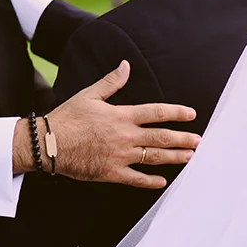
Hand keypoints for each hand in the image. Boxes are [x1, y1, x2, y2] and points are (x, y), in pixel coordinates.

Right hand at [27, 61, 200, 188]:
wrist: (48, 143)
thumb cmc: (67, 117)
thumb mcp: (89, 94)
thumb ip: (111, 82)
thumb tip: (126, 65)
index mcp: (122, 115)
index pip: (156, 112)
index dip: (176, 112)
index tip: (191, 114)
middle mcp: (125, 136)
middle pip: (161, 137)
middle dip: (183, 139)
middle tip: (199, 141)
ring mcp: (120, 156)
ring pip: (154, 157)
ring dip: (174, 157)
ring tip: (190, 157)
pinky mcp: (112, 173)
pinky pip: (136, 179)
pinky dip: (151, 182)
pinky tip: (163, 182)